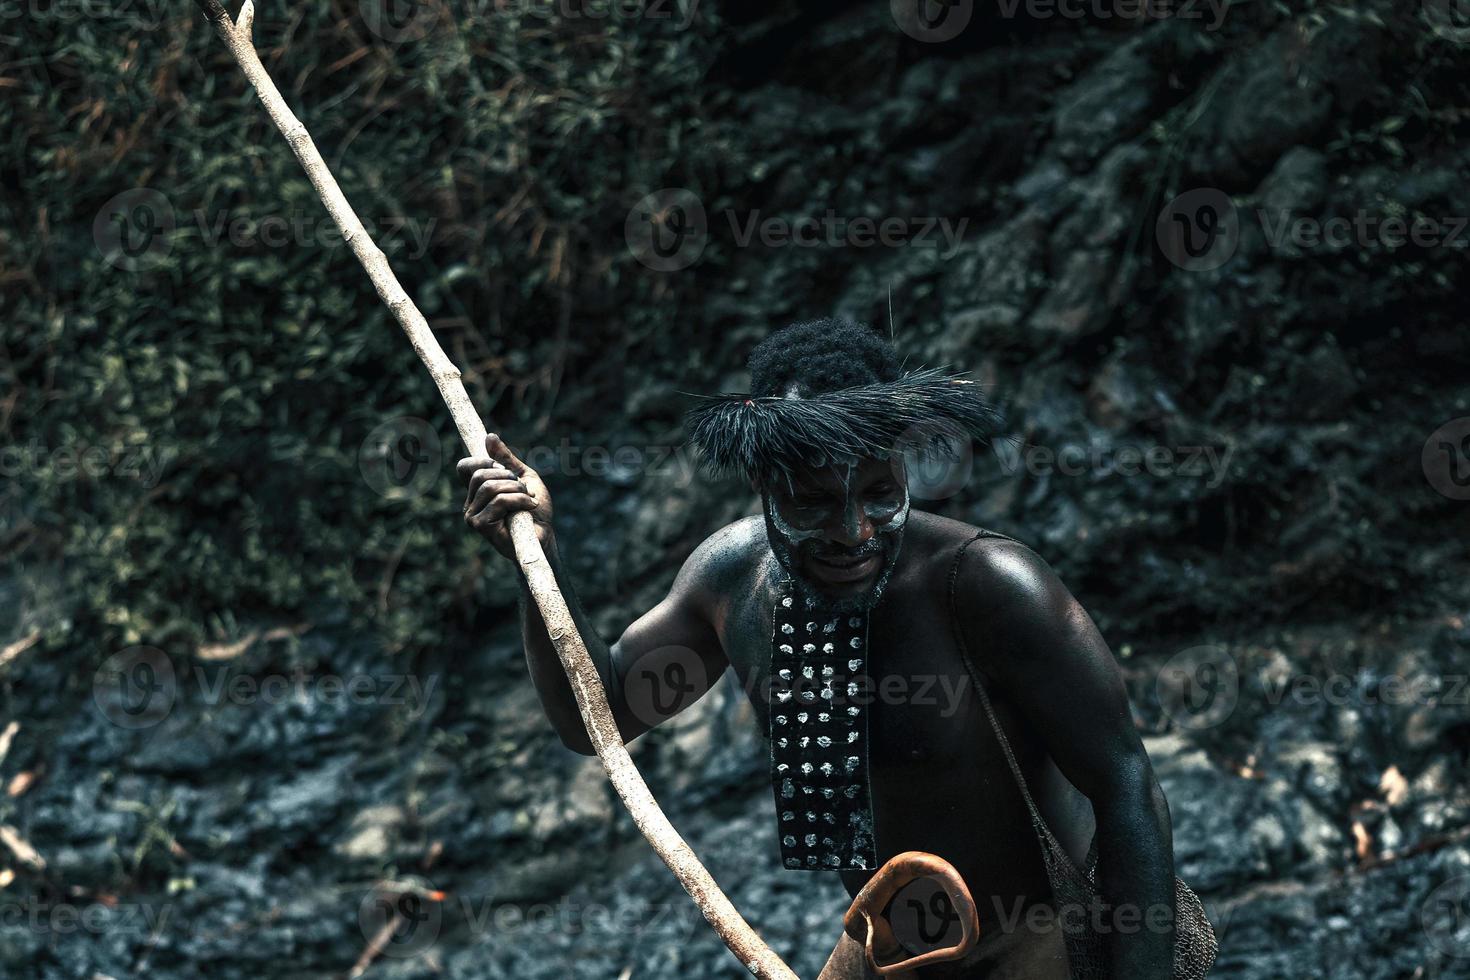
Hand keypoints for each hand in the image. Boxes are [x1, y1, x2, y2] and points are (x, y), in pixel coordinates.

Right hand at [458, 433, 552, 560]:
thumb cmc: (534, 508)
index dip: (482, 461)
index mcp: (477, 491)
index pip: (464, 467)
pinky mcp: (481, 526)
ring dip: (517, 490)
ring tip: (529, 500)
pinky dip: (519, 500)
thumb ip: (505, 459)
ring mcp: (473, 516)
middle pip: (479, 475)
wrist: (544, 533)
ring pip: (490, 487)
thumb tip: (489, 436)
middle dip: (508, 477)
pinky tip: (530, 507)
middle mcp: (470, 504)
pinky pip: (499, 501)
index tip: (503, 468)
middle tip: (523, 489)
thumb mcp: (522, 476)